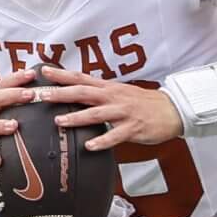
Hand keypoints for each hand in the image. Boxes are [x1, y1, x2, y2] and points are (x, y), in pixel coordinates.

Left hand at [32, 66, 184, 151]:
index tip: (44, 70)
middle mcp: (113, 97)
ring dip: (77, 117)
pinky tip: (89, 146)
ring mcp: (123, 112)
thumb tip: (77, 95)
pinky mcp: (133, 128)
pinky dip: (101, 141)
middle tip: (43, 96)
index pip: (81, 78)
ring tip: (60, 121)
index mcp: (109, 88)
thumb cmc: (144, 104)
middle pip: (84, 92)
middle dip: (62, 93)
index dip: (62, 74)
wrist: (172, 110)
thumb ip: (99, 94)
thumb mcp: (120, 93)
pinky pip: (115, 135)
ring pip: (96, 113)